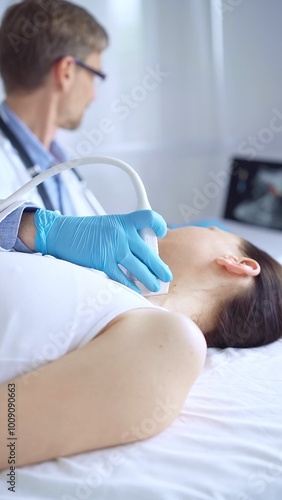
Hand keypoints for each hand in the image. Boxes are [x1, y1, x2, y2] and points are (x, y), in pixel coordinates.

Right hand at [34, 209, 172, 292]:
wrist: (60, 233)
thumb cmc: (83, 231)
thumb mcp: (108, 225)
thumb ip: (124, 234)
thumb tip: (140, 250)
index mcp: (123, 221)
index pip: (148, 217)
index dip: (159, 224)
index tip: (162, 233)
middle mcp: (121, 233)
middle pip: (148, 251)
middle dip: (159, 267)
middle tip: (166, 275)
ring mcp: (112, 248)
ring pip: (138, 267)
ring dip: (149, 279)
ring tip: (155, 286)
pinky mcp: (102, 261)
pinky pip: (121, 276)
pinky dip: (130, 285)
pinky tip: (136, 290)